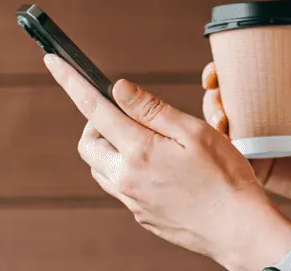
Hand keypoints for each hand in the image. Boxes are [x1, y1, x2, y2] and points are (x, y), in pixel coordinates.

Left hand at [42, 54, 290, 269]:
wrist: (238, 229)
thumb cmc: (225, 177)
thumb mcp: (194, 132)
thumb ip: (152, 109)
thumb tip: (118, 88)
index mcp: (139, 151)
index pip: (94, 109)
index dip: (71, 81)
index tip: (52, 61)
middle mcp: (126, 178)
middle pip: (87, 142)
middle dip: (96, 122)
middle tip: (127, 114)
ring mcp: (131, 200)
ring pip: (100, 167)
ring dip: (110, 148)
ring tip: (147, 141)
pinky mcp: (140, 215)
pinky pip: (119, 186)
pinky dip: (126, 169)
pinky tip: (160, 169)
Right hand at [203, 61, 290, 226]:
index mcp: (274, 99)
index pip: (239, 81)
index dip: (218, 75)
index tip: (213, 74)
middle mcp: (259, 120)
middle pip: (223, 105)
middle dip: (212, 101)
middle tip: (218, 102)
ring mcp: (256, 145)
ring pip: (223, 133)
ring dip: (213, 126)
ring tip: (221, 124)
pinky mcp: (258, 170)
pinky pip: (233, 162)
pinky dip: (223, 155)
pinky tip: (220, 151)